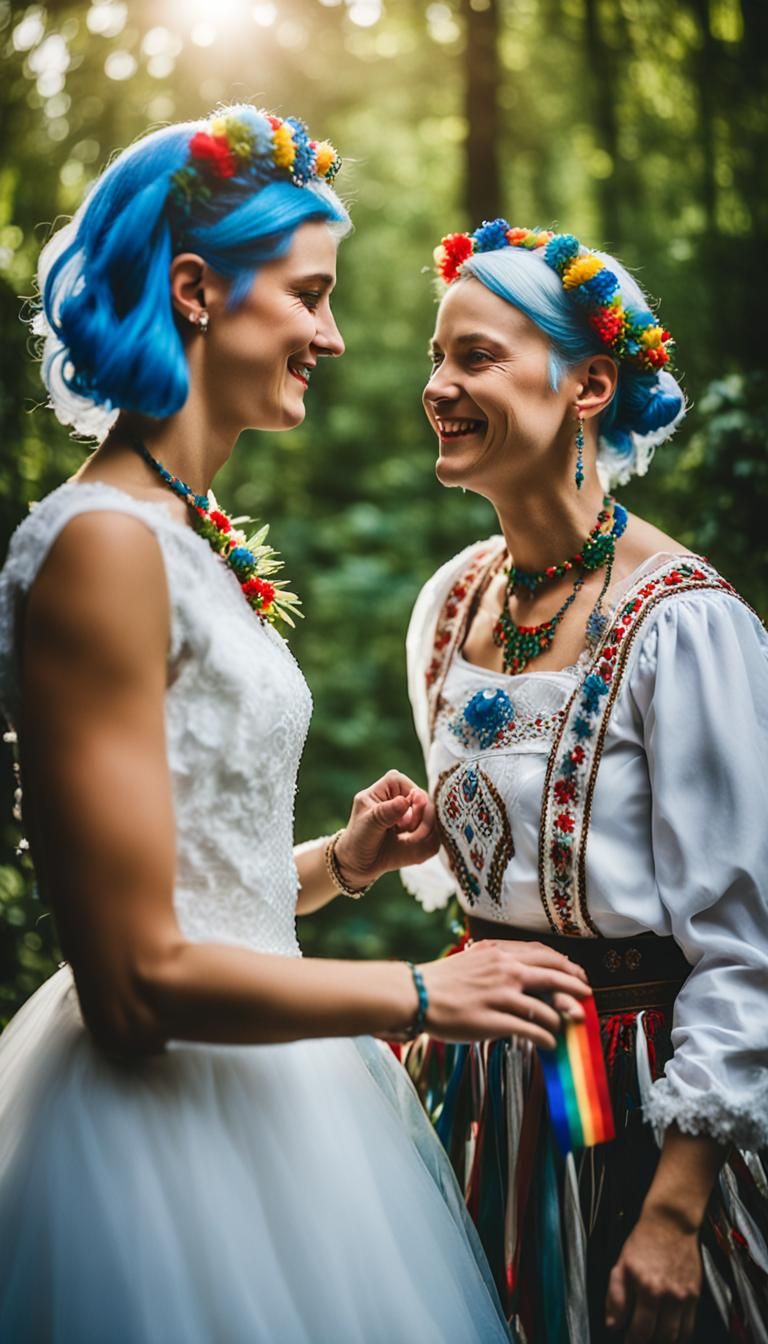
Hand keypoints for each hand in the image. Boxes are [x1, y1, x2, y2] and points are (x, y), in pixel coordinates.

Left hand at [334, 770, 438, 886]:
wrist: (359, 864)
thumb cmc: (358, 839)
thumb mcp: (367, 825)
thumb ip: (386, 813)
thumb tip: (405, 801)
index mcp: (387, 788)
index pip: (407, 784)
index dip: (411, 797)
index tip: (405, 812)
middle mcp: (404, 798)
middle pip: (425, 801)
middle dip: (421, 818)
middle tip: (408, 830)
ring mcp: (415, 815)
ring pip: (434, 819)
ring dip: (425, 832)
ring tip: (408, 841)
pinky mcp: (423, 833)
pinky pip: (435, 837)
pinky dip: (427, 844)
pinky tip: (412, 848)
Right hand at [418, 938, 591, 1048]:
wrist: (417, 995)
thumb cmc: (443, 980)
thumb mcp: (474, 959)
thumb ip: (499, 961)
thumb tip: (523, 970)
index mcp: (499, 952)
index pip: (543, 953)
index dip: (565, 964)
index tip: (576, 973)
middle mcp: (504, 970)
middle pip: (553, 975)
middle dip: (575, 987)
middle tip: (586, 997)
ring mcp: (500, 996)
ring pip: (546, 1007)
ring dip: (561, 1018)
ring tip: (566, 1024)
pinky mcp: (494, 1021)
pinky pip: (531, 1030)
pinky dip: (546, 1037)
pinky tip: (550, 1043)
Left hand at [605, 1209, 701, 1342]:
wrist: (671, 1224)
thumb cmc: (644, 1242)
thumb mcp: (621, 1265)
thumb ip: (615, 1297)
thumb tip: (613, 1325)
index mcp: (647, 1288)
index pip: (640, 1331)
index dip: (632, 1342)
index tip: (627, 1341)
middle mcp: (669, 1296)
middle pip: (661, 1338)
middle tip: (640, 1341)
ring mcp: (685, 1297)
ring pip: (677, 1337)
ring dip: (665, 1342)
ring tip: (655, 1338)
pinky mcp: (696, 1295)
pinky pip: (690, 1326)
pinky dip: (680, 1336)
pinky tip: (670, 1334)